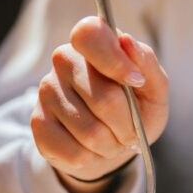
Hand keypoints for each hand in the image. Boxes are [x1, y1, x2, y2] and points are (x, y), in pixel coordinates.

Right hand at [31, 17, 168, 192]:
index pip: (89, 34)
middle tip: (131, 131)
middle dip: (128, 125)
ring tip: (114, 139)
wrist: (114, 143)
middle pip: (103, 98)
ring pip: (91, 131)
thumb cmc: (137, 108)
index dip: (114, 60)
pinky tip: (94, 149)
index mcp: (93, 43)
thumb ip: (146, 64)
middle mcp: (64, 60)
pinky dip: (95, 158)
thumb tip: (127, 42)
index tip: (136, 82)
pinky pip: (75, 152)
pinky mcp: (39, 124)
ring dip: (112, 144)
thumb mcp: (154, 88)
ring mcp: (46, 91)